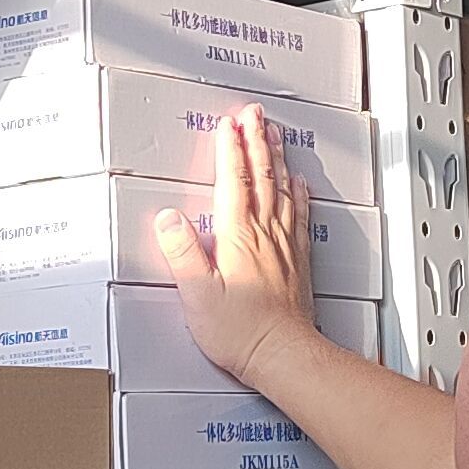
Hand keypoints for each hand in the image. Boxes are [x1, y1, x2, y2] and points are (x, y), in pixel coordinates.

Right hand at [154, 106, 314, 382]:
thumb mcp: (198, 295)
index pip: (233, 181)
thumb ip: (183, 253)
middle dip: (256, 140)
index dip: (229, 149)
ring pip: (283, 188)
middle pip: (262, 175)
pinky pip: (299, 214)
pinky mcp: (297, 260)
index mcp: (237, 236)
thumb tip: (168, 218)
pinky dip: (298, 192)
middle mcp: (265, 233)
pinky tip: (299, 183)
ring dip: (277, 157)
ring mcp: (284, 244)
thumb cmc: (241, 332)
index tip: (226, 124)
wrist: (283, 355)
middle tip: (254, 113)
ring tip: (275, 134)